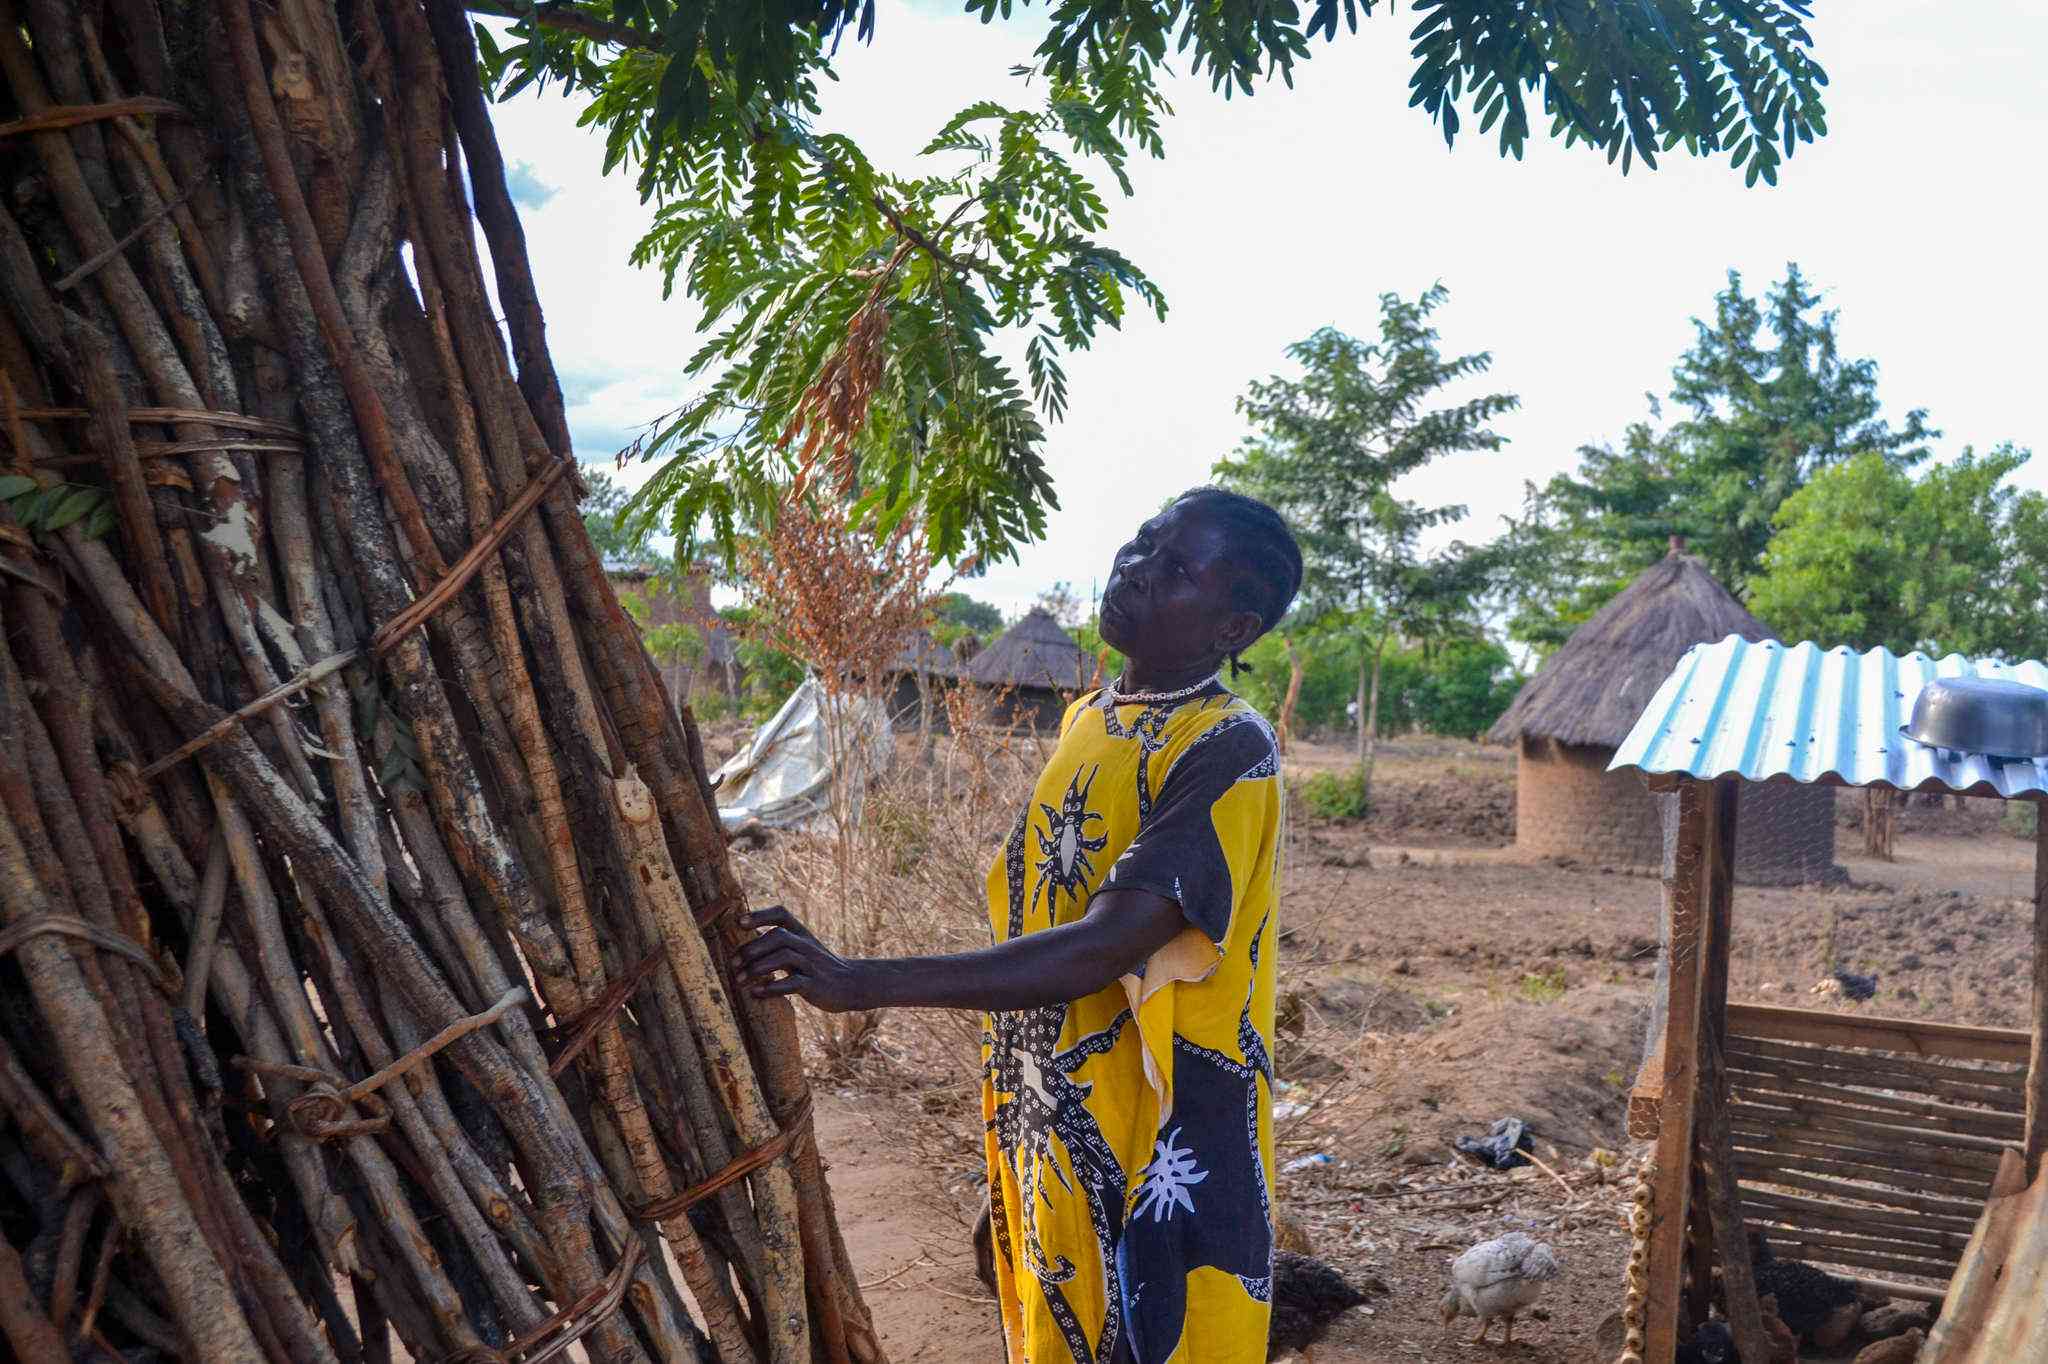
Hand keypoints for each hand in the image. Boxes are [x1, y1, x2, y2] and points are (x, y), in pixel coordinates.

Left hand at [733, 906, 872, 1012]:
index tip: (739, 923)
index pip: (781, 914)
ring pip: (784, 957)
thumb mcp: (800, 949)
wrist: (851, 984)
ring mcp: (812, 964)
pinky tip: (756, 993)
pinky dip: (772, 988)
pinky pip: (793, 983)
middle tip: (733, 964)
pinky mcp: (815, 985)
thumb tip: (743, 946)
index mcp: (801, 933)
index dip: (760, 915)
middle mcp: (806, 945)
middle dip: (752, 949)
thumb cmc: (817, 967)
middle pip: (778, 936)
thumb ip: (777, 945)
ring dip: (757, 968)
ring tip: (739, 980)